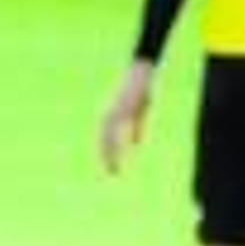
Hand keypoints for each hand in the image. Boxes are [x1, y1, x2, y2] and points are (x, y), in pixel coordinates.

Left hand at [100, 60, 154, 174]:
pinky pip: (117, 126)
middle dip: (106, 156)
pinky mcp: (122, 107)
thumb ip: (136, 128)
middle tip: (111, 172)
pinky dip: (117, 138)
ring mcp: (114, 110)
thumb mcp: (140, 112)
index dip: (107, 153)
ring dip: (110, 151)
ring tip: (114, 166)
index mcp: (113, 115)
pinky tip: (122, 149)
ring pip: (107, 134)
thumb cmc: (140, 91)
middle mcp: (109, 113)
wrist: (141, 72)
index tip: (111, 168)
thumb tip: (135, 144)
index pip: (105, 138)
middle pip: (103, 139)